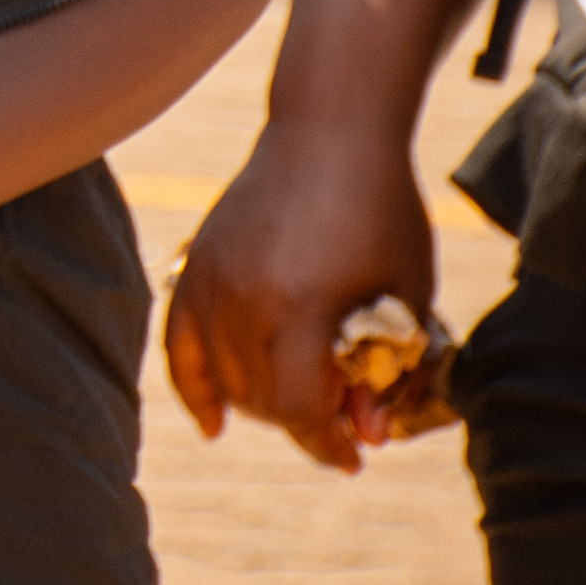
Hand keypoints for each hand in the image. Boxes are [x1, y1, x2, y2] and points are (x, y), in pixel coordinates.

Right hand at [160, 111, 442, 473]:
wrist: (331, 129)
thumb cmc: (382, 209)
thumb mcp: (406, 295)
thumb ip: (385, 369)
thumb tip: (366, 433)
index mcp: (300, 306)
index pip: (302, 408)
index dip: (331, 442)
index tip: (356, 455)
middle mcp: (243, 297)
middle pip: (261, 399)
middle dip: (303, 423)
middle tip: (341, 421)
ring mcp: (211, 279)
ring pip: (223, 379)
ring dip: (262, 405)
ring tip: (301, 402)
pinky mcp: (196, 263)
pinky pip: (179, 344)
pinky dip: (194, 388)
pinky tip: (214, 425)